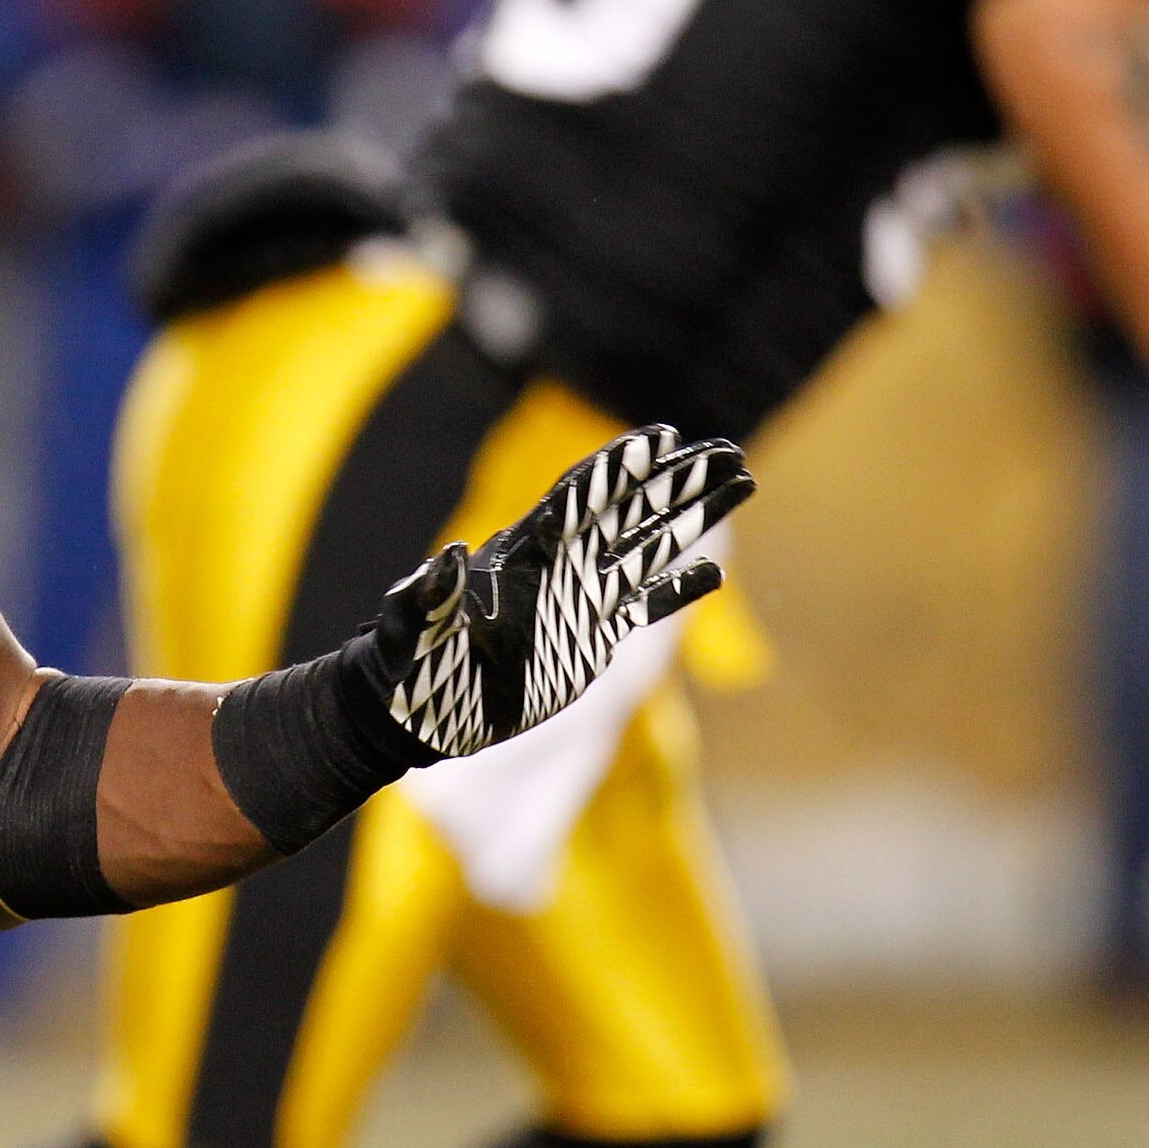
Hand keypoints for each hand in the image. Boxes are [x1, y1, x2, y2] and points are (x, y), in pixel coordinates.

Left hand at [366, 425, 751, 756]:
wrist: (418, 710)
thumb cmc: (407, 659)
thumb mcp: (413, 622)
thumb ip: (433, 591)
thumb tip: (451, 555)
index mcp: (521, 551)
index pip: (579, 497)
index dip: (618, 467)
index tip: (663, 437)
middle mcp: (558, 563)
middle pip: (629, 509)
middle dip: (677, 480)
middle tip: (727, 450)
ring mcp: (578, 598)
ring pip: (648, 548)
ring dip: (692, 518)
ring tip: (741, 483)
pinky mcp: (589, 639)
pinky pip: (643, 606)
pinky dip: (678, 589)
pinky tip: (715, 572)